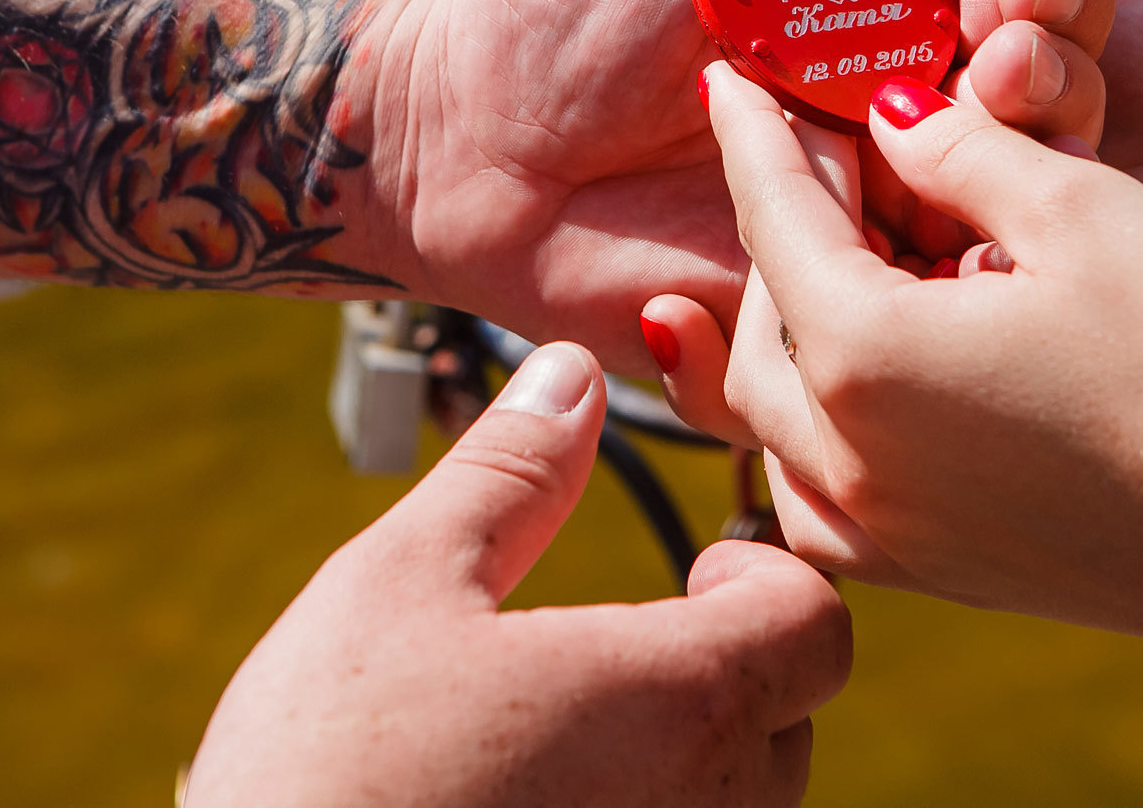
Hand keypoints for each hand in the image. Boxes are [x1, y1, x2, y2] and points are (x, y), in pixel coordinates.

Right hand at [187, 342, 849, 807]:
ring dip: (696, 752)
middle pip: (793, 718)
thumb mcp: (402, 588)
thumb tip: (572, 376)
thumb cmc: (324, 769)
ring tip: (583, 724)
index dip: (769, 579)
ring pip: (747, 805)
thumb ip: (509, 476)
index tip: (695, 571)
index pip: (818, 625)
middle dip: (738, 663)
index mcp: (676, 700)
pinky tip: (552, 794)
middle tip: (634, 640)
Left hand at [388, 0, 1113, 370]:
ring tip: (967, 201)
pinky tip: (926, 303)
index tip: (1037, 6)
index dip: (1043, 20)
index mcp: (882, 30)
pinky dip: (911, 328)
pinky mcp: (803, 333)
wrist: (461, 132)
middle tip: (1004, 96)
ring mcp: (850, 241)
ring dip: (981, 227)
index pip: (1013, 31)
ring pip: (966, 251)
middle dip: (1033, 124)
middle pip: (1015, 147)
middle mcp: (886, 138)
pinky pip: (882, 346)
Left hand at [669, 65, 1142, 647]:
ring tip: (854, 249)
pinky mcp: (920, 570)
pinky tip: (869, 365)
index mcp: (864, 357)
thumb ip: (960, 146)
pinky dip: (817, 408)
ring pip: (772, 402)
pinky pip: (815, 480)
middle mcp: (842, 458)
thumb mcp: (1082, 212)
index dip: (752, 128)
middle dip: (782, 222)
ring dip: (792, 315)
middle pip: (761, 310)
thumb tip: (891, 116)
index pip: (774, 213)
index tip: (728, 73)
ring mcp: (875, 530)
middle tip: (830, 154)